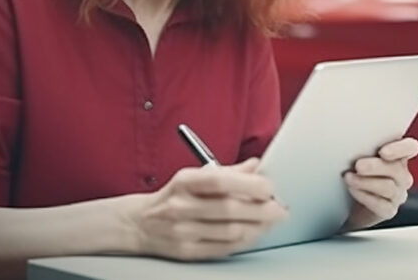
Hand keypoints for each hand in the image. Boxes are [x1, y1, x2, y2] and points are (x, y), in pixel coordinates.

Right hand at [126, 158, 287, 260]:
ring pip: (231, 232)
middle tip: (280, 208)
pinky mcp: (187, 252)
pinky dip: (245, 240)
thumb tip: (256, 165)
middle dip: (262, 210)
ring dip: (258, 227)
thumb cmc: (173, 197)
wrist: (138, 224)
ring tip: (270, 221)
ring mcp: (183, 232)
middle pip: (230, 210)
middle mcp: (181, 207)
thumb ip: (227, 172)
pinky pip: (224, 248)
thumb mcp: (193, 177)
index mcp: (184, 182)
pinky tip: (254, 233)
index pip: (220, 181)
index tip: (269, 187)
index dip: (249, 185)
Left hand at [343, 137, 417, 230]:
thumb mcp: (359, 155)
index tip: (383, 152)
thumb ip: (364, 147)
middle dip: (375, 167)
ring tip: (349, 178)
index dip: (400, 148)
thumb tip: (351, 141)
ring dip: (365, 182)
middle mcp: (402, 175)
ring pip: (388, 188)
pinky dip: (365, 197)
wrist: (347, 202)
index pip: (410, 148)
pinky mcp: (389, 210)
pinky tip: (353, 190)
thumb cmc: (355, 171)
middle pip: (397, 169)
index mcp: (398, 155)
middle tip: (358, 166)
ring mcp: (398, 194)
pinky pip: (382, 205)